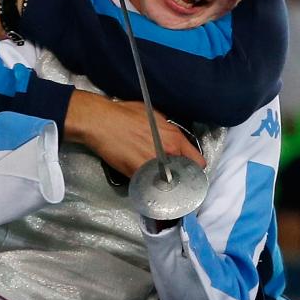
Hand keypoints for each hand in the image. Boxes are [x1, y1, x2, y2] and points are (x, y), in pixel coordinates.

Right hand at [64, 92, 205, 178]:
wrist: (102, 122)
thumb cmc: (125, 114)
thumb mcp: (154, 116)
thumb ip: (167, 132)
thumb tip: (170, 141)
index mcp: (174, 138)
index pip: (197, 163)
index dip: (192, 167)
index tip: (186, 168)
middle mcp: (168, 154)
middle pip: (183, 175)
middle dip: (177, 175)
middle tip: (168, 173)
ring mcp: (153, 166)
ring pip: (165, 183)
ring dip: (161, 181)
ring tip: (152, 176)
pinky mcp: (137, 175)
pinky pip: (147, 184)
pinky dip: (145, 183)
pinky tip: (139, 177)